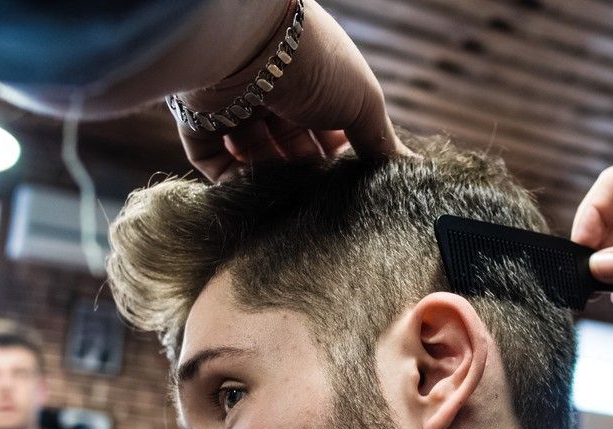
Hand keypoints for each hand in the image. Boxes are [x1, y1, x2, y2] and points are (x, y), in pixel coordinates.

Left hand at [176, 0, 405, 181]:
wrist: (245, 42)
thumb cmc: (315, 62)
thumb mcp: (363, 103)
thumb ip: (381, 140)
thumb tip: (412, 171)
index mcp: (314, 81)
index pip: (327, 129)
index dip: (338, 158)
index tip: (350, 187)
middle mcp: (274, 91)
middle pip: (290, 146)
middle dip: (304, 174)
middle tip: (319, 202)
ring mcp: (235, 105)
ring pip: (254, 157)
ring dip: (271, 181)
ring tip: (288, 201)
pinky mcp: (201, 121)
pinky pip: (215, 162)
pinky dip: (232, 183)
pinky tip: (254, 196)